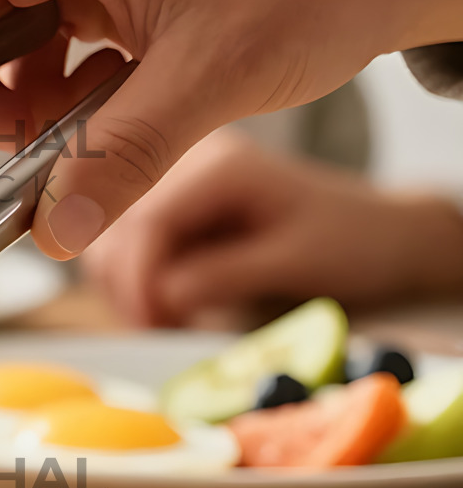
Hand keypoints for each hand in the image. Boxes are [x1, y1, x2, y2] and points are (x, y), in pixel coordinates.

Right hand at [82, 130, 462, 326]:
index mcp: (220, 164)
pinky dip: (134, 281)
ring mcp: (172, 177)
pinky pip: (123, 244)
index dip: (136, 278)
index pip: (145, 218)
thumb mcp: (296, 260)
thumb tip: (161, 294)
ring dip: (125, 286)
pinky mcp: (169, 202)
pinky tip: (167, 303)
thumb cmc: (353, 243)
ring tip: (167, 319)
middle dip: (127, 285)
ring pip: (107, 236)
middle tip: (157, 329)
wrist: (379, 236)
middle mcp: (185, 158)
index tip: (149, 324)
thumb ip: (224, 274)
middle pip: (113, 224)